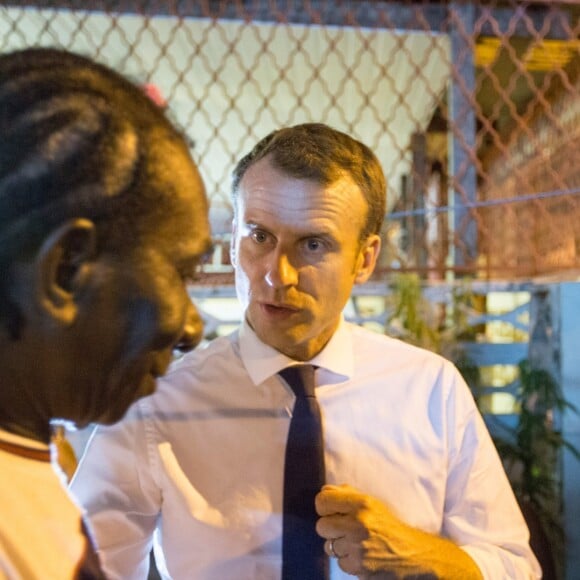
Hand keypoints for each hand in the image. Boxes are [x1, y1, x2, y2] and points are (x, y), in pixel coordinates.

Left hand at [315, 484, 481, 579]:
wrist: (414, 555)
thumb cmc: (390, 526)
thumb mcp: (372, 503)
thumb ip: (347, 494)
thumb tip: (324, 490)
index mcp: (361, 503)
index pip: (322, 501)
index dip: (325, 507)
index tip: (331, 511)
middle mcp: (358, 523)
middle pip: (321, 525)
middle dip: (330, 528)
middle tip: (343, 529)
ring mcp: (357, 546)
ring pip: (329, 545)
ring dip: (339, 546)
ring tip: (355, 543)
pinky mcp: (358, 566)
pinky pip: (339, 562)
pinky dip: (348, 560)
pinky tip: (361, 555)